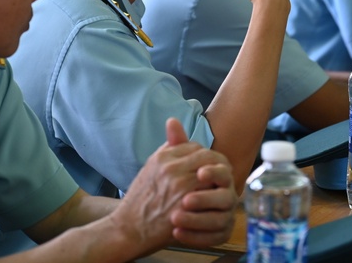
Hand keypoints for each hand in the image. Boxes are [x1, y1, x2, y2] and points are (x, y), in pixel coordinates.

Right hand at [113, 119, 235, 250]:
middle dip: (216, 164)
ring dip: (219, 179)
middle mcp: (171, 167)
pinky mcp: (186, 203)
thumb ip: (166, 147)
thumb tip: (175, 123)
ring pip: (212, 172)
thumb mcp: (149, 167)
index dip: (204, 154)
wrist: (130, 228)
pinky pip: (210, 191)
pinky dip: (216, 193)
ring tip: (220, 186)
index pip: (194, 146)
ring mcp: (180, 185)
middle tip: (221, 174)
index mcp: (162, 157)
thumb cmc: (140, 200)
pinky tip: (216, 199)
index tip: (207, 164)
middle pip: (206, 156)